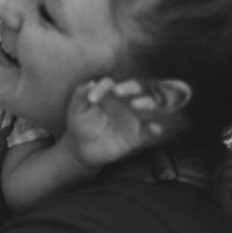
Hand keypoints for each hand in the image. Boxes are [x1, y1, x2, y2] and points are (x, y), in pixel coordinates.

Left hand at [62, 77, 189, 168]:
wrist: (83, 149)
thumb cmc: (80, 123)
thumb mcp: (76, 109)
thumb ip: (80, 95)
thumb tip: (90, 83)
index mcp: (109, 92)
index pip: (109, 84)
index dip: (101, 88)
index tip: (91, 100)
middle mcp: (125, 100)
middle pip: (135, 88)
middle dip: (132, 88)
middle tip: (121, 93)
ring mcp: (133, 117)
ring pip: (147, 106)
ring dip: (147, 104)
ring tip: (138, 106)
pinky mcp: (138, 135)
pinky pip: (149, 132)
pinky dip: (154, 130)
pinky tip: (155, 129)